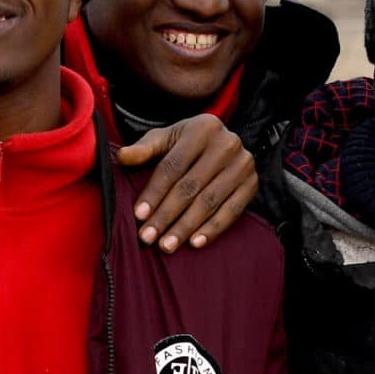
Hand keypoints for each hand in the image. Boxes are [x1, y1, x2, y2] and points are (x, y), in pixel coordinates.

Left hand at [123, 115, 256, 251]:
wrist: (223, 143)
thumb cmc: (187, 143)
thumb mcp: (166, 138)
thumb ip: (144, 148)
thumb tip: (121, 157)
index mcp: (203, 128)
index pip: (173, 165)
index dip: (155, 192)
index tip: (139, 215)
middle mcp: (228, 144)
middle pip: (191, 186)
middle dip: (167, 215)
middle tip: (148, 238)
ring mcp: (244, 164)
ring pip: (210, 201)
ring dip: (186, 226)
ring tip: (167, 245)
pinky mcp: (253, 184)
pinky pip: (232, 211)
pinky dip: (213, 229)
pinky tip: (195, 242)